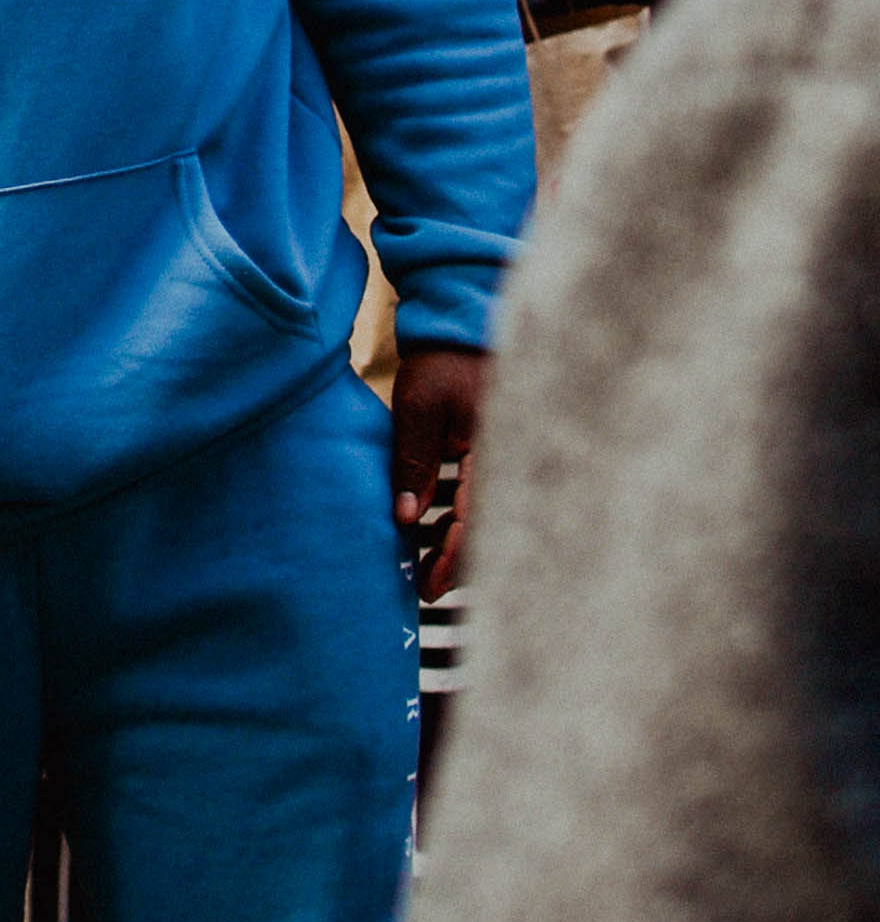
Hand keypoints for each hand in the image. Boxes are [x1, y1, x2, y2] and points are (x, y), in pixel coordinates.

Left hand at [390, 345, 489, 600]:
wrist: (464, 332)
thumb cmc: (440, 366)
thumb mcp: (419, 409)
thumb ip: (413, 461)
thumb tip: (405, 517)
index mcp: (498, 451)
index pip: (480, 520)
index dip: (455, 558)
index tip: (430, 586)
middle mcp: (515, 462)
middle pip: (494, 529)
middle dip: (462, 564)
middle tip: (427, 589)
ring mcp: (513, 460)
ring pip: (493, 518)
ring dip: (463, 545)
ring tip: (428, 570)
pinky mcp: (504, 457)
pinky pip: (491, 500)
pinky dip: (466, 521)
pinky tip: (440, 534)